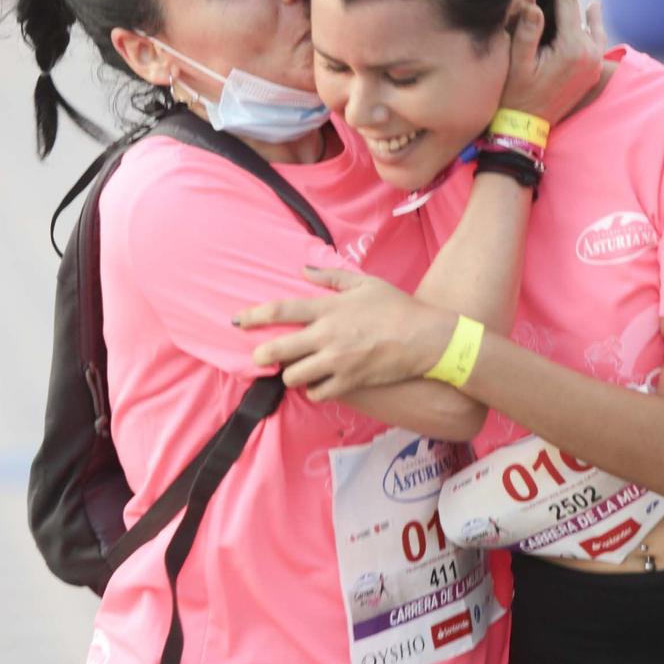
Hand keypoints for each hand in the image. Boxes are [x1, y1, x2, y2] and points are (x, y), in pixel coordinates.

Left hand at [237, 267, 458, 400]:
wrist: (426, 338)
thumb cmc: (397, 307)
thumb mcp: (365, 283)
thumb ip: (331, 277)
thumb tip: (304, 270)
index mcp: (330, 308)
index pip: (282, 310)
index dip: (255, 316)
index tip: (238, 320)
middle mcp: (328, 335)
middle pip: (279, 349)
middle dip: (261, 355)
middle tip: (260, 356)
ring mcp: (338, 361)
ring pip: (294, 376)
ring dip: (291, 374)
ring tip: (297, 370)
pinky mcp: (349, 381)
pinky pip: (318, 393)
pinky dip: (314, 390)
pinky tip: (318, 383)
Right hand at [498, 0, 607, 125]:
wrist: (527, 129)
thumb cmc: (516, 95)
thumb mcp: (516, 61)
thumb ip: (526, 29)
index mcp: (573, 48)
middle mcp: (590, 54)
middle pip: (578, 9)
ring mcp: (594, 64)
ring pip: (588, 24)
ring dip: (580, 6)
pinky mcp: (592, 71)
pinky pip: (595, 40)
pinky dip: (590, 25)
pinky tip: (591, 12)